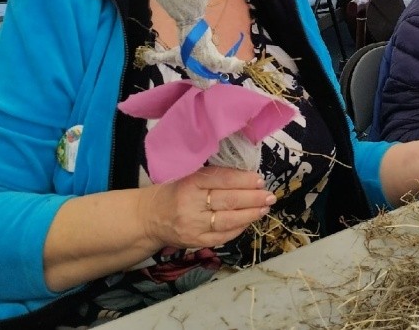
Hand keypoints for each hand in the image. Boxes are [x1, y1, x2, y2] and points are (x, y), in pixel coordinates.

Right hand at [143, 166, 276, 249]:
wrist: (148, 218)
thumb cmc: (174, 192)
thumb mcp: (189, 177)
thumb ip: (214, 177)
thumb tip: (248, 177)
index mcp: (189, 183)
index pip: (221, 179)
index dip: (243, 180)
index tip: (259, 180)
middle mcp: (190, 204)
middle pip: (227, 201)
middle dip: (253, 198)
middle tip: (269, 196)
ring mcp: (193, 226)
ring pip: (228, 221)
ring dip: (250, 214)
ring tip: (264, 208)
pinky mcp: (195, 242)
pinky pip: (222, 236)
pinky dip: (238, 229)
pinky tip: (249, 221)